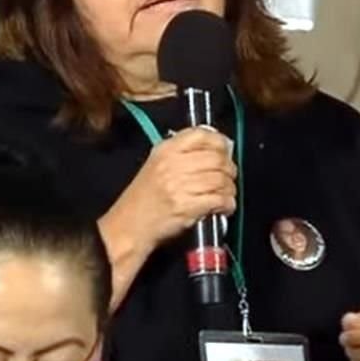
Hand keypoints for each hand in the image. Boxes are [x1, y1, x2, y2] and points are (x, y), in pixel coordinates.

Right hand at [106, 126, 236, 252]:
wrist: (129, 225)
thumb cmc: (145, 197)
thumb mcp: (157, 164)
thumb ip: (183, 153)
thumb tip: (218, 149)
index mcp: (166, 150)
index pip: (201, 135)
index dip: (220, 142)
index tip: (225, 151)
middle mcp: (173, 164)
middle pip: (216, 158)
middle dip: (229, 168)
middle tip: (229, 176)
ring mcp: (180, 185)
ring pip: (221, 179)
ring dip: (229, 188)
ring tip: (226, 194)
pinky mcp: (187, 206)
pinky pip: (219, 200)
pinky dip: (228, 204)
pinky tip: (224, 207)